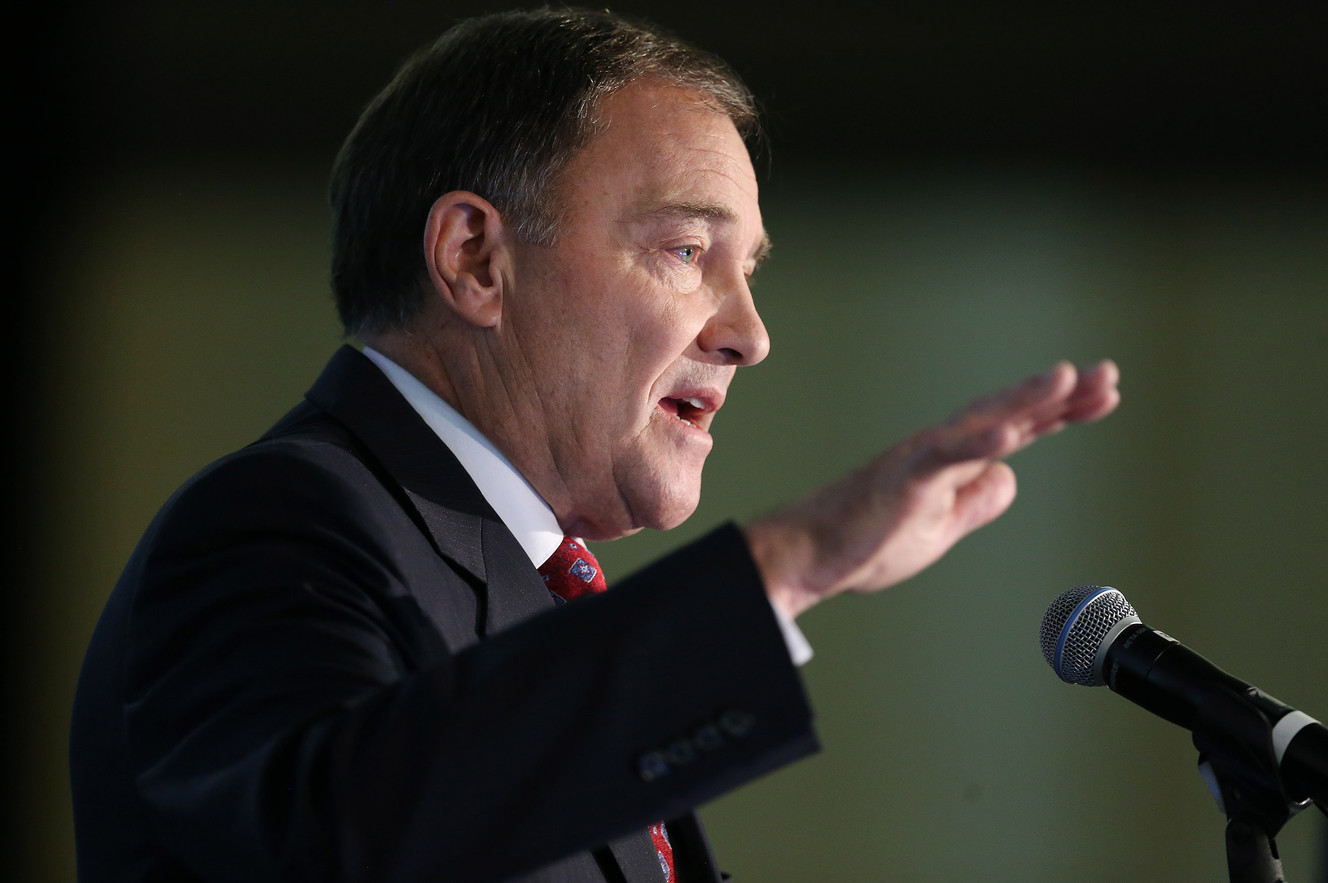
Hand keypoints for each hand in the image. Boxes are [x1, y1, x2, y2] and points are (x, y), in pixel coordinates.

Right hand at [745, 360, 1120, 617]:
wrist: (805, 555)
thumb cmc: (862, 542)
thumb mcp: (939, 529)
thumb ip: (975, 502)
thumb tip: (1010, 478)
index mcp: (953, 464)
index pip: (1017, 431)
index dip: (1060, 412)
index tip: (1102, 395)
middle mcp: (941, 450)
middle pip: (1010, 415)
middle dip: (1061, 397)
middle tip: (1108, 375)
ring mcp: (922, 459)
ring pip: (981, 423)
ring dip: (1025, 401)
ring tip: (1069, 380)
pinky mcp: (902, 477)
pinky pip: (944, 457)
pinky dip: (977, 444)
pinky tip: (1011, 436)